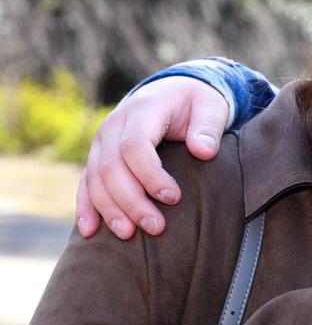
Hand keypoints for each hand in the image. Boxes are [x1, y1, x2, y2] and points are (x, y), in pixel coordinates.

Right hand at [75, 76, 229, 239]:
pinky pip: (86, 182)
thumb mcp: (211, 107)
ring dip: (110, 209)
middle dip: (131, 201)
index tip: (174, 198)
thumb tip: (204, 151)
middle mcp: (115, 124)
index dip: (150, 175)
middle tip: (156, 226)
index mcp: (143, 109)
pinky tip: (90, 231)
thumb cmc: (197, 102)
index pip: (135, 146)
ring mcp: (102, 140)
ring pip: (95, 178)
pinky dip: (86, 206)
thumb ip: (208, 127)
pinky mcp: (98, 155)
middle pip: (112, 167)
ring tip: (129, 234)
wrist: (174, 90)